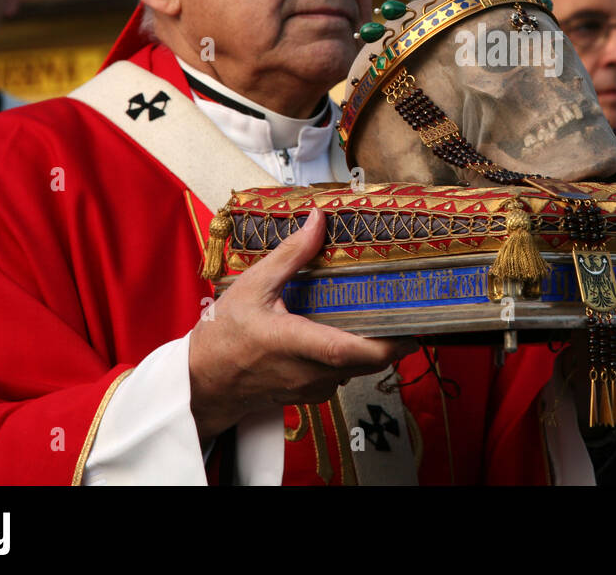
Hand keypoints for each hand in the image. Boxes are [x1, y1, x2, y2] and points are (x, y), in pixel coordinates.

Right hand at [188, 207, 418, 443]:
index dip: (387, 342)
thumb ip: (290, 254)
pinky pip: (344, 375)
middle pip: (368, 362)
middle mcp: (309, 373)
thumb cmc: (223, 335)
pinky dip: (354, 356)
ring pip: (359, 370)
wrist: (202, 382)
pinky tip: (350, 331)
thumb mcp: (252, 286)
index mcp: (295, 344)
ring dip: (373, 347)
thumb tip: (318, 220)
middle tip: (406, 307)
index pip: (351, 351)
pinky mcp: (311, 394)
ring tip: (382, 313)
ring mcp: (312, 388)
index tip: (413, 325)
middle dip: (392, 338)